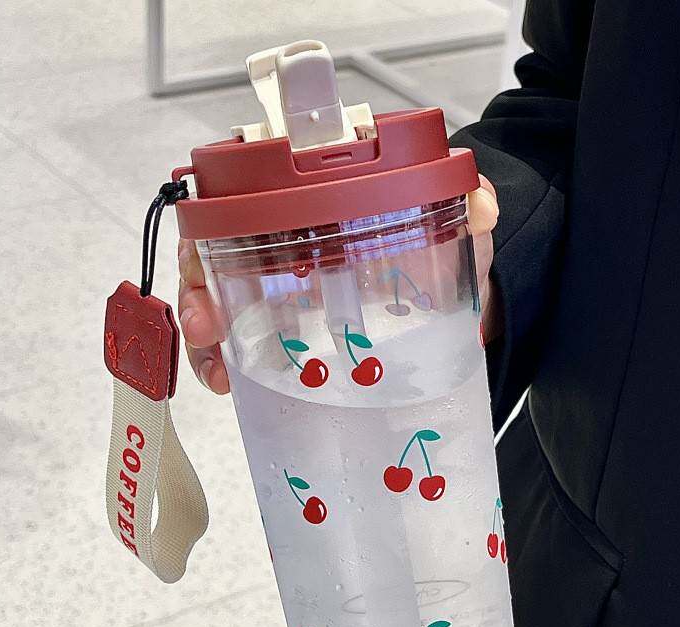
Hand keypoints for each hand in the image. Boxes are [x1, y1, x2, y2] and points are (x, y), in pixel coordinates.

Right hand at [177, 176, 498, 394]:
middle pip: (216, 249)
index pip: (247, 191)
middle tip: (208, 328)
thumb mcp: (457, 229)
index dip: (217, 218)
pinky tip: (233, 383)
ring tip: (218, 372)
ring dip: (206, 335)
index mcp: (318, 200)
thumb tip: (481, 205)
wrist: (455, 295)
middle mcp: (289, 237)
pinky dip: (229, 360)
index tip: (211, 252)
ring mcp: (284, 283)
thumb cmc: (443, 250)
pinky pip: (243, 337)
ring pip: (220, 296)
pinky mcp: (289, 325)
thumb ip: (468, 212)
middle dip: (198, 288)